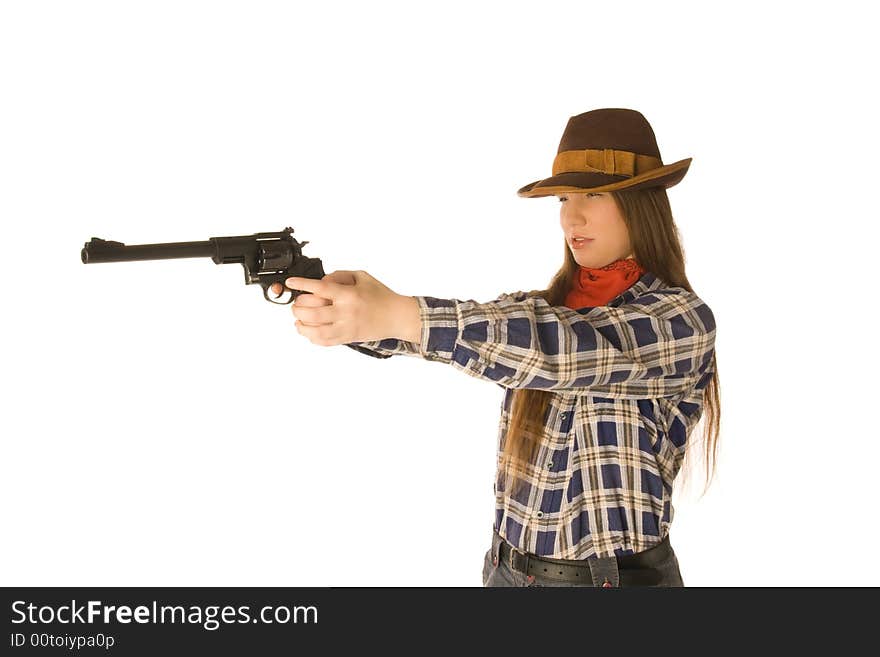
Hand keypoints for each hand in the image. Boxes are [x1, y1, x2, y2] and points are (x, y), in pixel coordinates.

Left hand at [270, 270, 408, 345]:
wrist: (397, 316)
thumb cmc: (381, 296)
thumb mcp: (362, 276)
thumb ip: (340, 276)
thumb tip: (321, 281)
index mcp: (349, 294)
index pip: (320, 288)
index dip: (302, 284)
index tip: (291, 282)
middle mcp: (346, 312)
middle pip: (313, 312)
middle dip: (298, 308)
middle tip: (295, 304)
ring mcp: (346, 327)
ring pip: (316, 331)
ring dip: (302, 325)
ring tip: (298, 320)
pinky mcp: (348, 338)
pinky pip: (325, 342)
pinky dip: (312, 338)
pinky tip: (308, 331)